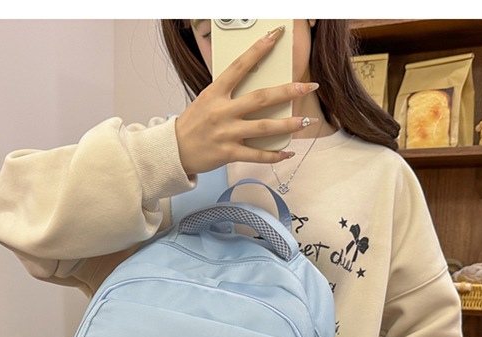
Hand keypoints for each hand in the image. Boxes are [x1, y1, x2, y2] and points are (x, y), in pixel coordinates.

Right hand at [175, 27, 318, 175]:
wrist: (174, 151)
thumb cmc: (192, 125)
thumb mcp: (206, 101)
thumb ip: (229, 94)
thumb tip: (258, 91)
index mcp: (215, 93)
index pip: (239, 66)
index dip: (258, 49)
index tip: (275, 36)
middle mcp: (222, 112)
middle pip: (260, 98)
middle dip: (288, 91)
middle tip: (307, 86)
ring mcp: (226, 133)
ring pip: (263, 127)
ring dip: (288, 125)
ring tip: (306, 121)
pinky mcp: (228, 153)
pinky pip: (256, 155)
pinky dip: (274, 155)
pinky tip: (287, 152)